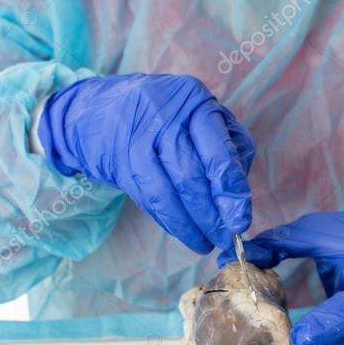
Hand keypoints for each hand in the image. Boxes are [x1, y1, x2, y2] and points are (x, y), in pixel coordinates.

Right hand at [38, 73, 254, 252]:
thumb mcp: (201, 115)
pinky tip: (182, 231)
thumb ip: (227, 147)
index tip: (240, 220)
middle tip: (225, 239)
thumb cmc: (168, 115)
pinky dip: (168, 220)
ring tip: (205, 243)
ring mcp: (136, 139)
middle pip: (191, 176)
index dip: (231, 190)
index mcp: (194, 101)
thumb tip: (238, 198)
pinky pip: (147, 199)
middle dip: (211, 215)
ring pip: (167, 193)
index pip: (218, 151)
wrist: (103, 109)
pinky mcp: (118, 162)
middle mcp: (164, 117)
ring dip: (189, 226)